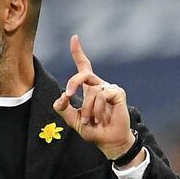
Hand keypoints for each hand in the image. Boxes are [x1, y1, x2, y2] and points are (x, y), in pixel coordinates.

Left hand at [53, 35, 135, 159]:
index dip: (78, 52)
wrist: (108, 141)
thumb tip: (61, 97)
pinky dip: (98, 109)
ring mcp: (110, 88)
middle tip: (67, 95)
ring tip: (93, 120)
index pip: (84, 66)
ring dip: (87, 110)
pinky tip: (102, 118)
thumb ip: (63, 108)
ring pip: (91, 92)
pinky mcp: (118, 93)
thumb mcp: (72, 119)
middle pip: (83, 74)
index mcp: (89, 88)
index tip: (74, 37)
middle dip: (73, 83)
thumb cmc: (92, 129)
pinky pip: (102, 95)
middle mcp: (99, 85)